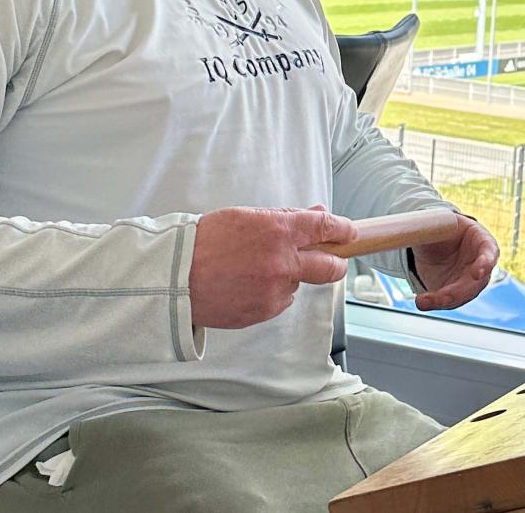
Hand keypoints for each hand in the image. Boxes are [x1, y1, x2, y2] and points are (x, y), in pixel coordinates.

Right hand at [189, 206, 356, 328]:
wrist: (174, 277)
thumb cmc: (204, 242)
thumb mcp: (246, 217)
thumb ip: (286, 218)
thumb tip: (316, 213)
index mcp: (278, 231)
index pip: (325, 227)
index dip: (342, 229)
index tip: (349, 232)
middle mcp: (282, 263)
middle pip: (330, 267)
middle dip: (336, 263)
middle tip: (334, 260)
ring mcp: (275, 290)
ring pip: (297, 283)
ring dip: (288, 276)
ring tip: (254, 269)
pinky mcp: (265, 312)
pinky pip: (279, 301)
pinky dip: (270, 293)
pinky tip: (246, 284)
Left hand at [410, 215, 498, 311]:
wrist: (435, 244)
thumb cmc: (443, 229)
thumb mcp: (437, 224)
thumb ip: (430, 226)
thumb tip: (412, 227)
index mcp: (482, 241)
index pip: (490, 252)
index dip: (485, 263)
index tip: (477, 272)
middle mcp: (481, 265)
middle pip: (475, 283)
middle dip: (459, 292)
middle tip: (442, 298)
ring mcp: (470, 282)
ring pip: (461, 296)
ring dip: (443, 300)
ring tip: (423, 301)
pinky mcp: (456, 293)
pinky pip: (448, 301)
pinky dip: (434, 303)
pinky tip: (422, 301)